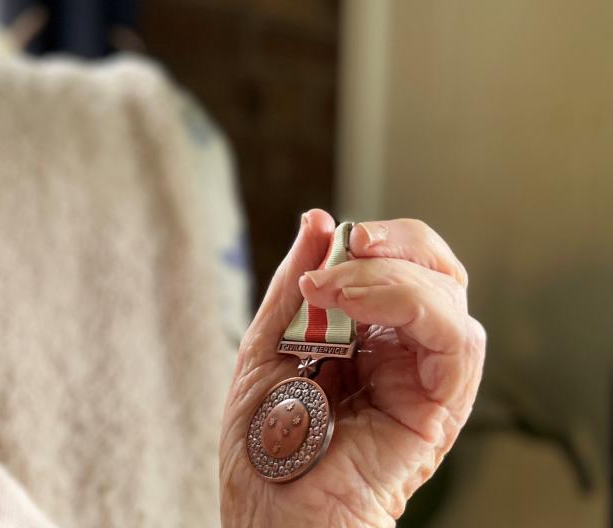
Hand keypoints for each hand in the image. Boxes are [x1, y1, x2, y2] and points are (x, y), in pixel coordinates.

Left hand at [219, 209, 485, 526]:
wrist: (268, 510)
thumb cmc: (263, 447)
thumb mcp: (266, 345)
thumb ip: (295, 286)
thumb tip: (319, 220)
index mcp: (366, 338)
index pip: (401, 267)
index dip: (382, 239)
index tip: (340, 234)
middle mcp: (402, 355)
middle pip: (436, 272)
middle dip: (397, 244)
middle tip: (350, 246)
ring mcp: (423, 380)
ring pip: (448, 298)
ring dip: (390, 277)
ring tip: (332, 289)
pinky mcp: (438, 408)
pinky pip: (455, 343)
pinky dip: (411, 306)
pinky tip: (357, 304)